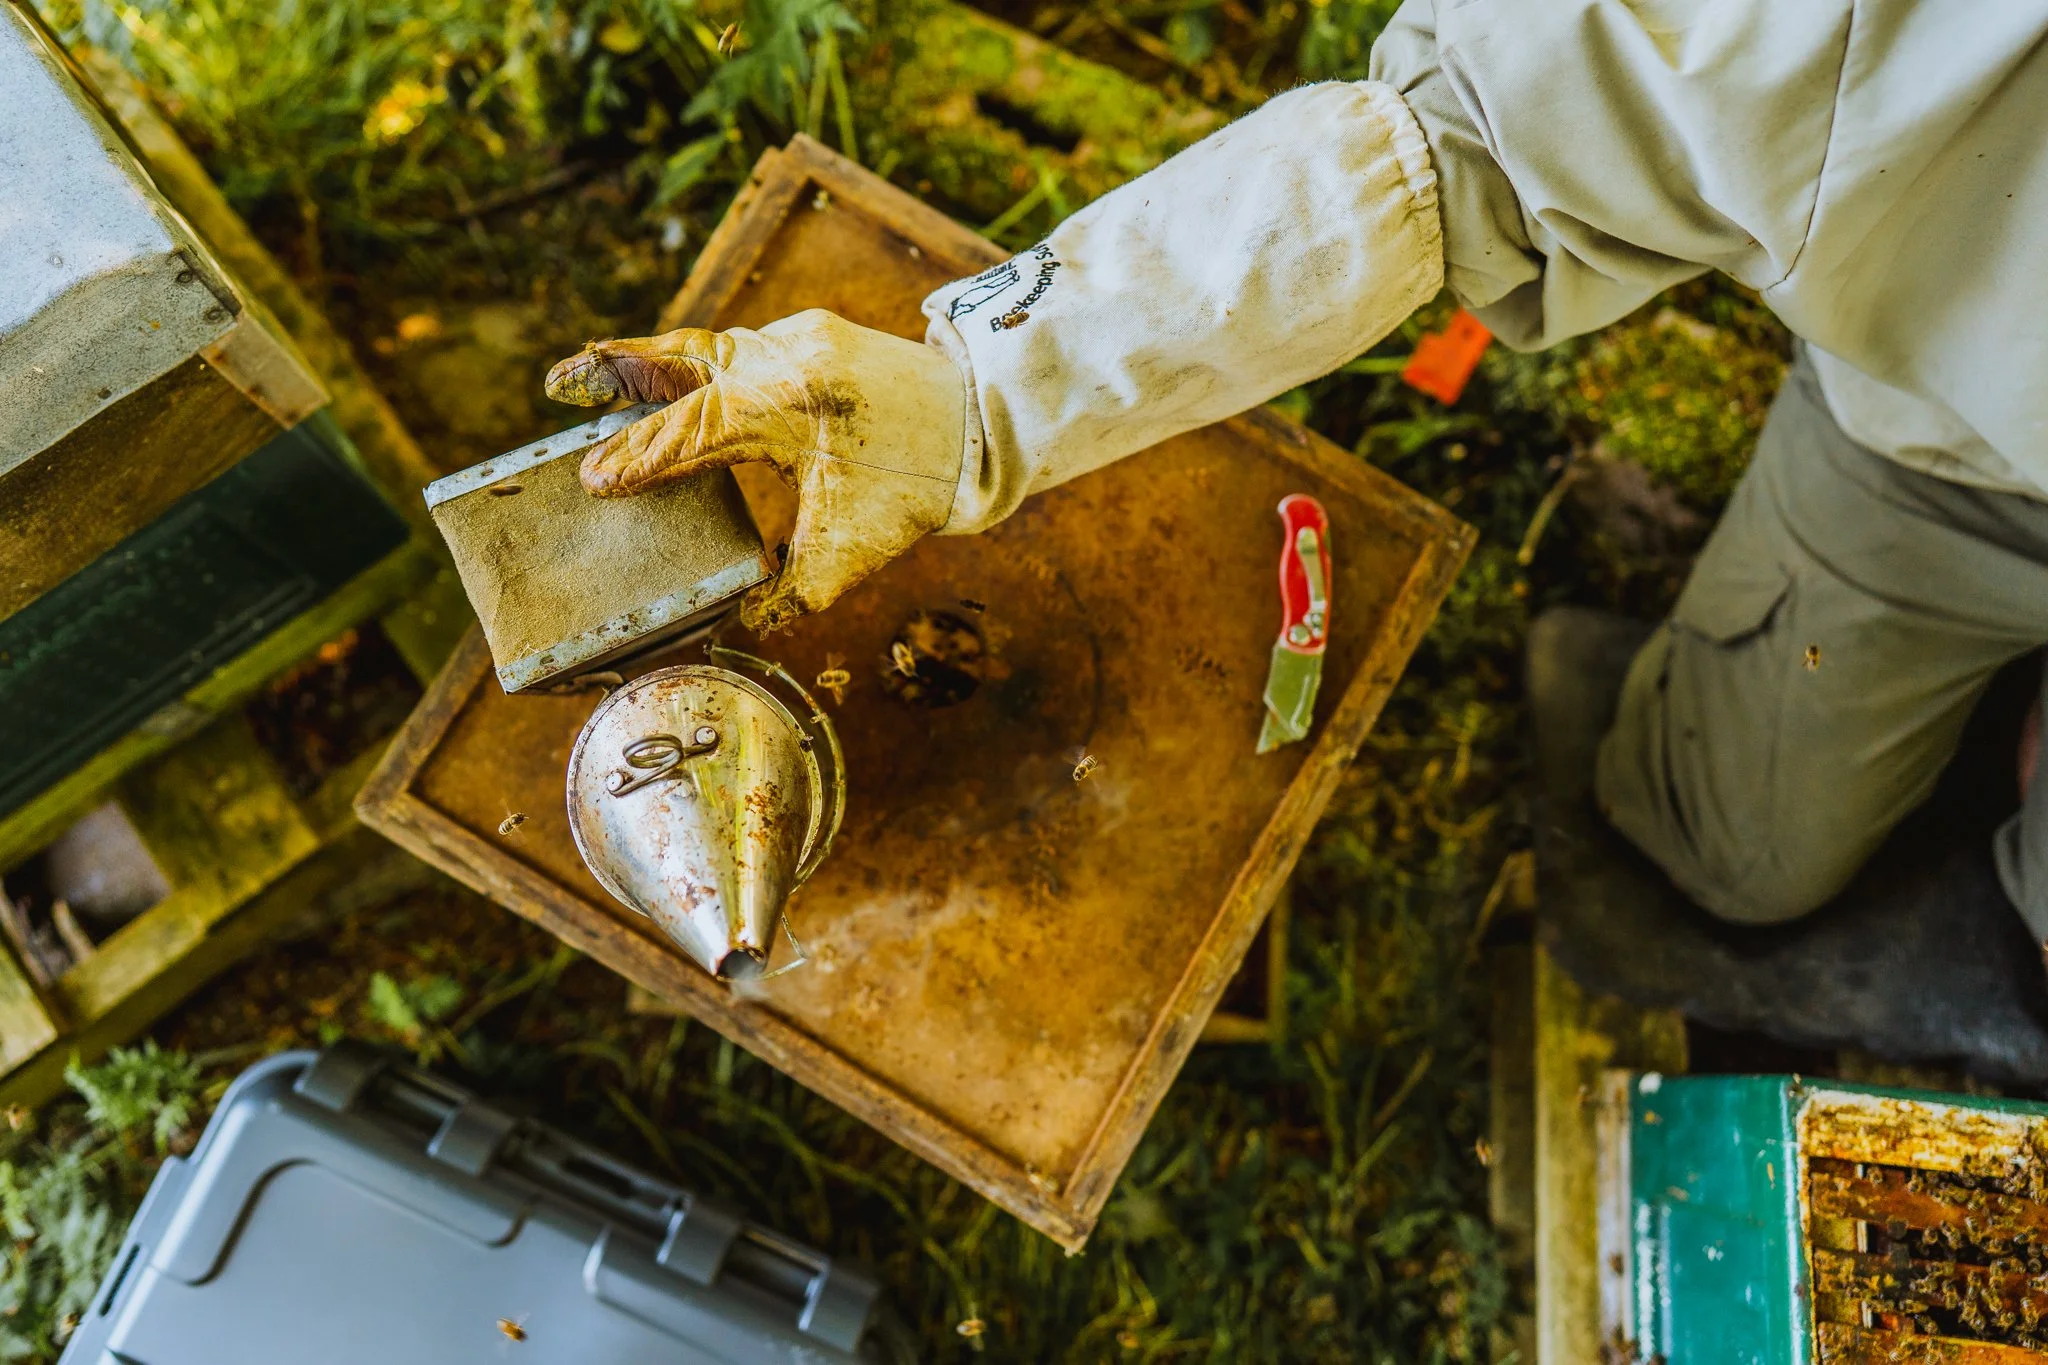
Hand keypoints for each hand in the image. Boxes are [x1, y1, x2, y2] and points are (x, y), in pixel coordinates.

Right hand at [544, 309, 965, 631]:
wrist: (988, 423)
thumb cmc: (922, 484)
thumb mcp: (857, 547)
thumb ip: (793, 589)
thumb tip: (738, 625)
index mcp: (796, 401)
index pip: (695, 428)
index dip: (640, 458)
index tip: (593, 481)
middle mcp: (790, 356)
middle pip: (683, 359)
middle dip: (617, 372)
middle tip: (556, 386)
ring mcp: (800, 337)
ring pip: (706, 347)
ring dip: (649, 366)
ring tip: (590, 380)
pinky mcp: (809, 337)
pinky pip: (735, 351)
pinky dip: (692, 371)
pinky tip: (665, 393)